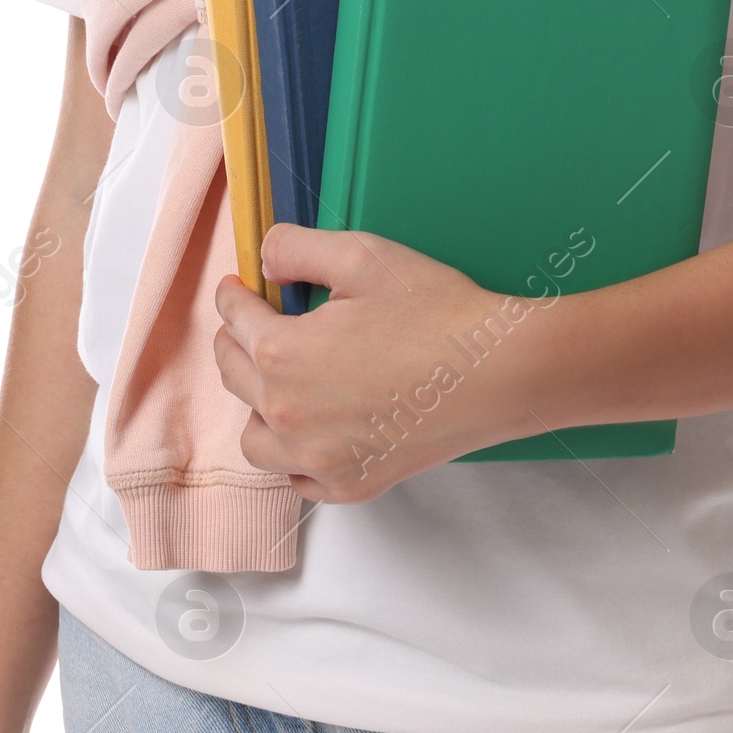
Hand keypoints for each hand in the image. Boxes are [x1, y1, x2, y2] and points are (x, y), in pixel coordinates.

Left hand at [214, 225, 559, 501]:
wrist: (498, 371)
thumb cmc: (435, 311)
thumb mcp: (363, 255)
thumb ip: (297, 248)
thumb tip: (264, 259)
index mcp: (282, 354)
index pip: (235, 318)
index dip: (234, 295)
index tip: (239, 288)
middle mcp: (287, 415)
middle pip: (234, 375)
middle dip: (237, 342)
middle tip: (252, 325)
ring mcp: (317, 459)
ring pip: (255, 439)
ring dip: (257, 406)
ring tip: (281, 383)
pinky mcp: (351, 485)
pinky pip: (297, 478)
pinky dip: (294, 457)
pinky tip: (312, 432)